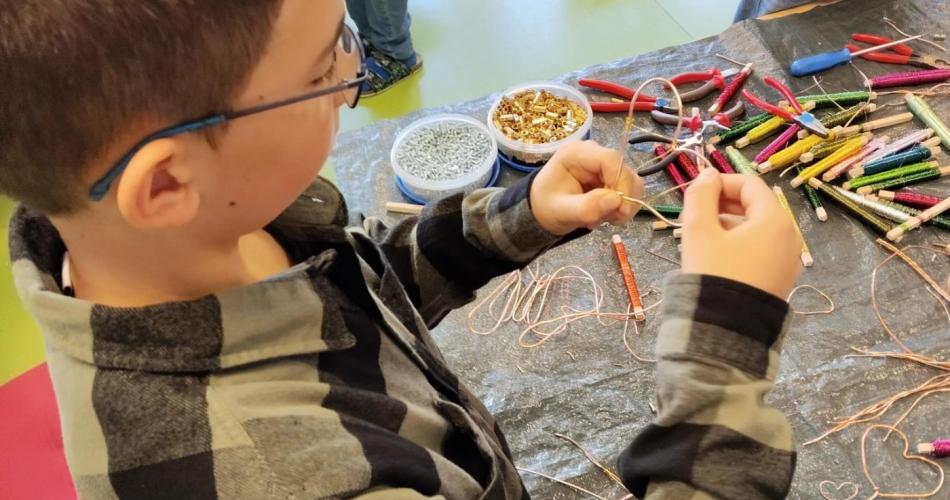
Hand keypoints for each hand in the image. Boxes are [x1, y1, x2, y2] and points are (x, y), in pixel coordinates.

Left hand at [530, 141, 643, 234]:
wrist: (543, 210)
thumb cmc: (546, 206)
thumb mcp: (561, 211)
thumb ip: (587, 207)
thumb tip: (616, 200)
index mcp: (577, 153)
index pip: (611, 159)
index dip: (621, 183)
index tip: (618, 208)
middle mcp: (594, 154)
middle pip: (625, 171)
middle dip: (622, 199)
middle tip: (608, 220)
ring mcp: (604, 166)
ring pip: (631, 182)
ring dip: (623, 205)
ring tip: (601, 219)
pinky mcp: (612, 177)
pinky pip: (629, 190)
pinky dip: (621, 207)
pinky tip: (604, 215)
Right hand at [680, 168, 801, 298]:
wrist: (726, 329)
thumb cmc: (713, 273)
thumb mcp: (699, 230)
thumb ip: (701, 195)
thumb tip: (707, 175)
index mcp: (775, 220)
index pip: (750, 185)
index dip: (720, 183)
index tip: (695, 193)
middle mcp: (790, 237)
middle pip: (756, 206)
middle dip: (723, 204)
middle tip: (693, 215)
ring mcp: (788, 260)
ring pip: (757, 229)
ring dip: (729, 224)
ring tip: (700, 236)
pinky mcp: (780, 279)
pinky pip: (761, 249)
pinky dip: (740, 244)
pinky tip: (716, 255)